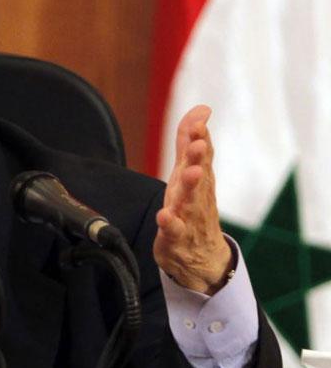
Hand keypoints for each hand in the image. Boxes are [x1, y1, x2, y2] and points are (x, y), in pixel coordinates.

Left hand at [153, 105, 232, 295]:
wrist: (200, 258)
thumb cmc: (193, 207)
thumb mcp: (188, 171)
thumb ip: (189, 140)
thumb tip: (201, 109)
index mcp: (199, 178)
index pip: (202, 155)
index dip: (199, 137)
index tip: (200, 120)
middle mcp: (197, 196)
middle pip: (199, 175)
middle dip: (198, 159)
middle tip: (199, 144)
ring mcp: (188, 218)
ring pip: (191, 201)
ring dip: (190, 186)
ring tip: (190, 172)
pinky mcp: (176, 238)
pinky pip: (174, 231)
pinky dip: (170, 223)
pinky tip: (165, 215)